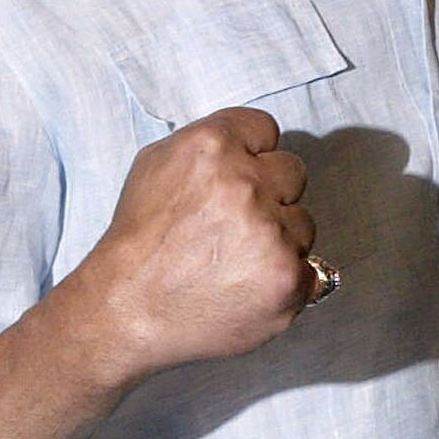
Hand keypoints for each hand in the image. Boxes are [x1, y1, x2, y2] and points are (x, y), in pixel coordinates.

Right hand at [66, 107, 317, 385]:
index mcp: (213, 146)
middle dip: (270, 195)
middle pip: (293, 173)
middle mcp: (246, 184)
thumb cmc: (139, 240)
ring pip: (303, 224)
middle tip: (231, 227)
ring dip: (279, 241)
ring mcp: (270, 233)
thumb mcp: (156, 164)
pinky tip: (248, 288)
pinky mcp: (287, 278)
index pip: (266, 129)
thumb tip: (252, 146)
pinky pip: (311, 270)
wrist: (127, 308)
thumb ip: (210, 144)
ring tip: (233, 263)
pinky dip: (285, 281)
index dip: (252, 157)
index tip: (237, 180)